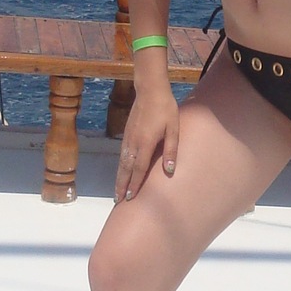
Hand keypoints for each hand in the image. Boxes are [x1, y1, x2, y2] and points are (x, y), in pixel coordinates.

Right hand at [116, 82, 179, 202]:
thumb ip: (171, 150)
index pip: (139, 168)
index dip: (134, 184)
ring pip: (121, 162)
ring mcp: (128, 137)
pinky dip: (120, 167)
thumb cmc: (165, 108)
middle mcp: (133, 142)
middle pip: (125, 169)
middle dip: (121, 185)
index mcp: (145, 142)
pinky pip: (122, 154)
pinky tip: (121, 172)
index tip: (130, 197)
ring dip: (119, 178)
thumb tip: (169, 171)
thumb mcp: (174, 128)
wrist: (150, 90)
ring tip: (117, 191)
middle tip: (117, 201)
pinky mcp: (127, 133)